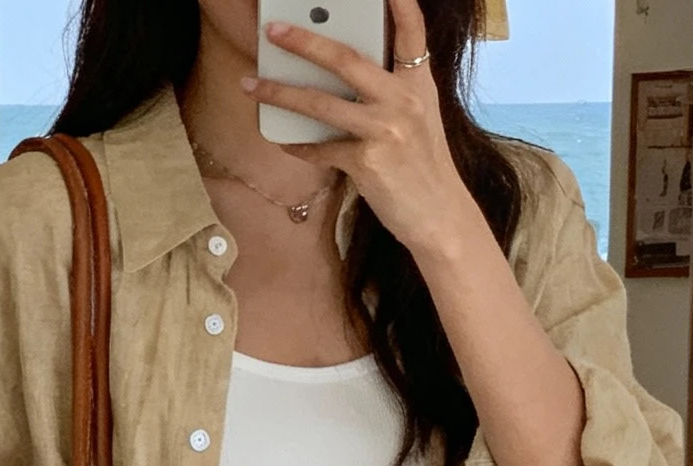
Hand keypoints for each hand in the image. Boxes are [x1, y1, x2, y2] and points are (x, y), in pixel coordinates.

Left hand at [247, 0, 479, 264]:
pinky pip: (323, 148)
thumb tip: (344, 76)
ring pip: (321, 103)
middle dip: (304, 42)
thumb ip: (391, 92)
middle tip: (272, 31)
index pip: (411, 33)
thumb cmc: (424, 167)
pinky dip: (301, 145)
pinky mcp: (367, 162)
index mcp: (419, 84)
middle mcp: (403, 101)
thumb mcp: (418, 119)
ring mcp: (385, 130)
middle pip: (345, 60)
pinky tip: (286, 140)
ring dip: (280, 93)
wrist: (440, 217)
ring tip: (252, 85)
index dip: (400, 4)